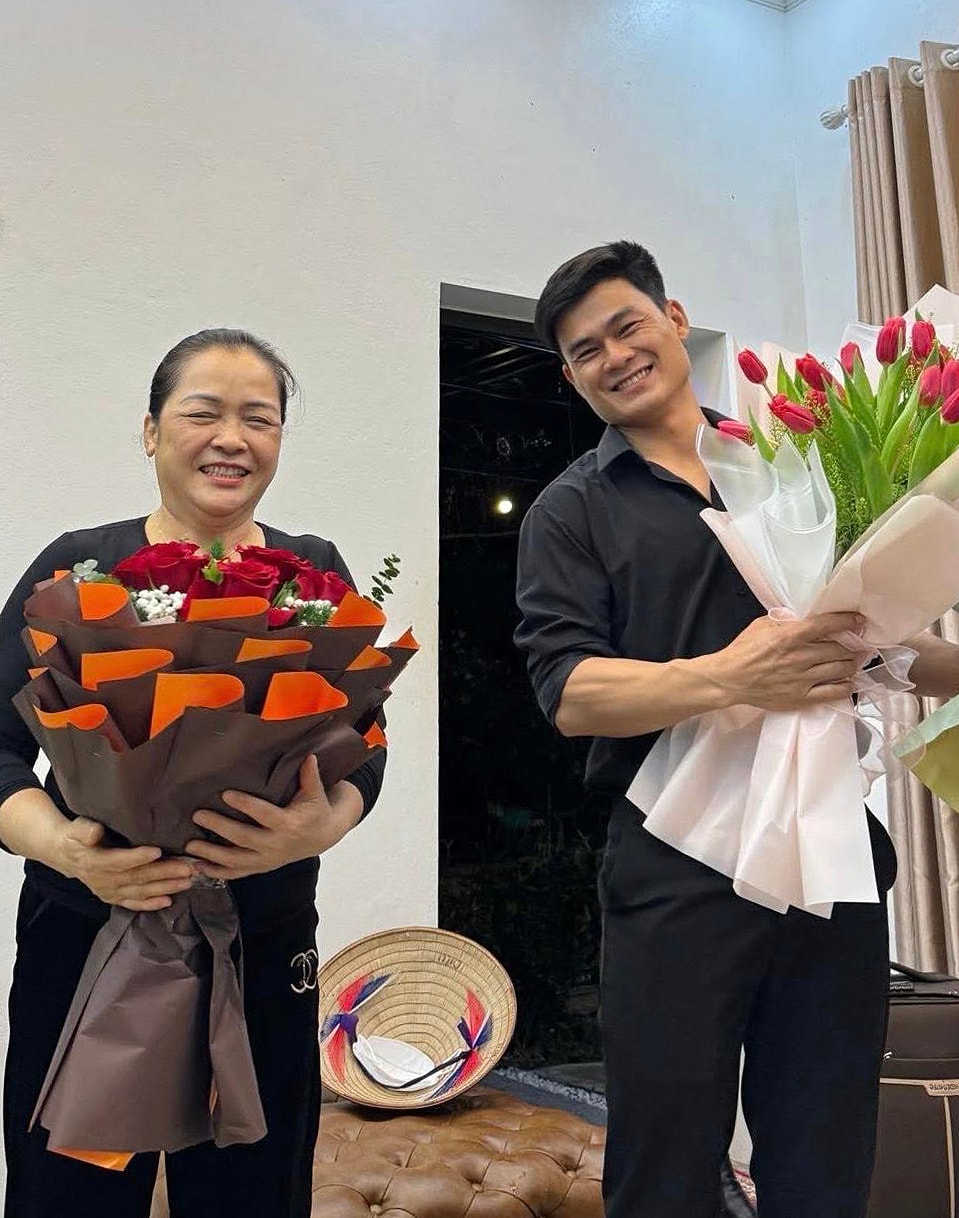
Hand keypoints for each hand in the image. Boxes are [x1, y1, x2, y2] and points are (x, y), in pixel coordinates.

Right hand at [56, 817, 196, 910]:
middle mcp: (102, 880)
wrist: (65, 855)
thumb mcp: (77, 828)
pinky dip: (150, 904)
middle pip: (136, 877)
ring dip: (164, 888)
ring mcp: (109, 892)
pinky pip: (133, 904)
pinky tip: (168, 901)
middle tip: (186, 868)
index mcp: (93, 862)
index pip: (119, 861)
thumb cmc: (76, 836)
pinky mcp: (113, 898)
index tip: (158, 851)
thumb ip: (86, 830)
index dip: (137, 857)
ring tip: (186, 882)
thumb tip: (94, 832)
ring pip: (139, 891)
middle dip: (163, 873)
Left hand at [185, 755, 362, 881]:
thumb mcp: (315, 792)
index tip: (225, 794)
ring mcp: (268, 860)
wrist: (321, 836)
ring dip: (211, 854)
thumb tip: (309, 755)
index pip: (265, 815)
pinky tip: (197, 866)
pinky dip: (216, 872)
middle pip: (244, 838)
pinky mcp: (261, 867)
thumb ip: (309, 775)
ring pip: (236, 860)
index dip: (246, 805)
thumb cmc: (315, 809)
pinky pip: (236, 873)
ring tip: (190, 844)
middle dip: (220, 827)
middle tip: (198, 815)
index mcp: (290, 824)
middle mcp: (277, 845)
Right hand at [713, 611, 866, 710]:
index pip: (828, 625)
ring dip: (852, 664)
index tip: (859, 621)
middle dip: (853, 645)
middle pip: (840, 649)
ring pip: (841, 670)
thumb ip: (785, 620)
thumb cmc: (743, 650)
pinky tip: (849, 682)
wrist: (729, 680)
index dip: (848, 621)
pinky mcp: (801, 698)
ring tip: (854, 660)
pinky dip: (846, 687)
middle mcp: (800, 657)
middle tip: (858, 643)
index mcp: (790, 636)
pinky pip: (833, 693)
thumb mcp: (761, 625)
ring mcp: (802, 679)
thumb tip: (804, 617)